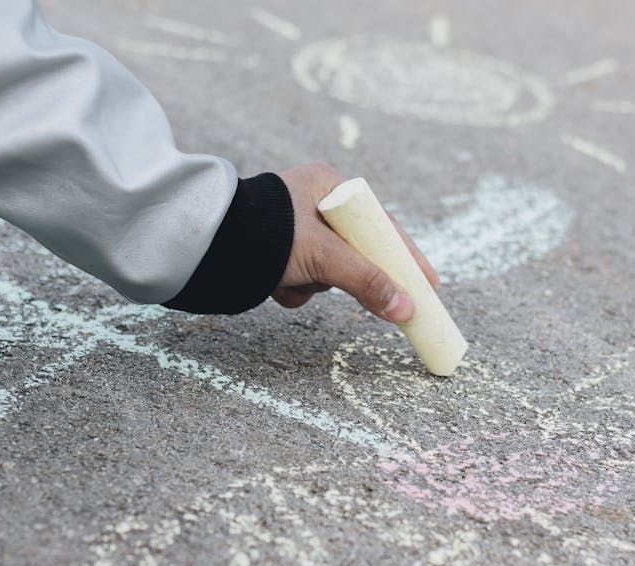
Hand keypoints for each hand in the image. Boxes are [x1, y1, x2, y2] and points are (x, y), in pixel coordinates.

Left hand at [272, 163, 439, 322]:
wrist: (205, 249)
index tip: (429, 285)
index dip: (406, 257)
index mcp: (329, 187)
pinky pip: (305, 280)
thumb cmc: (264, 236)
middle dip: (351, 277)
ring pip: (330, 272)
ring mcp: (297, 231)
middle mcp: (315, 205)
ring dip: (316, 285)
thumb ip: (366, 281)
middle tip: (385, 305)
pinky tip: (276, 286)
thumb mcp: (322, 256)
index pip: (382, 225)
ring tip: (293, 280)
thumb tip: (407, 309)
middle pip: (357, 253)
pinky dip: (294, 289)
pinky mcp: (280, 255)